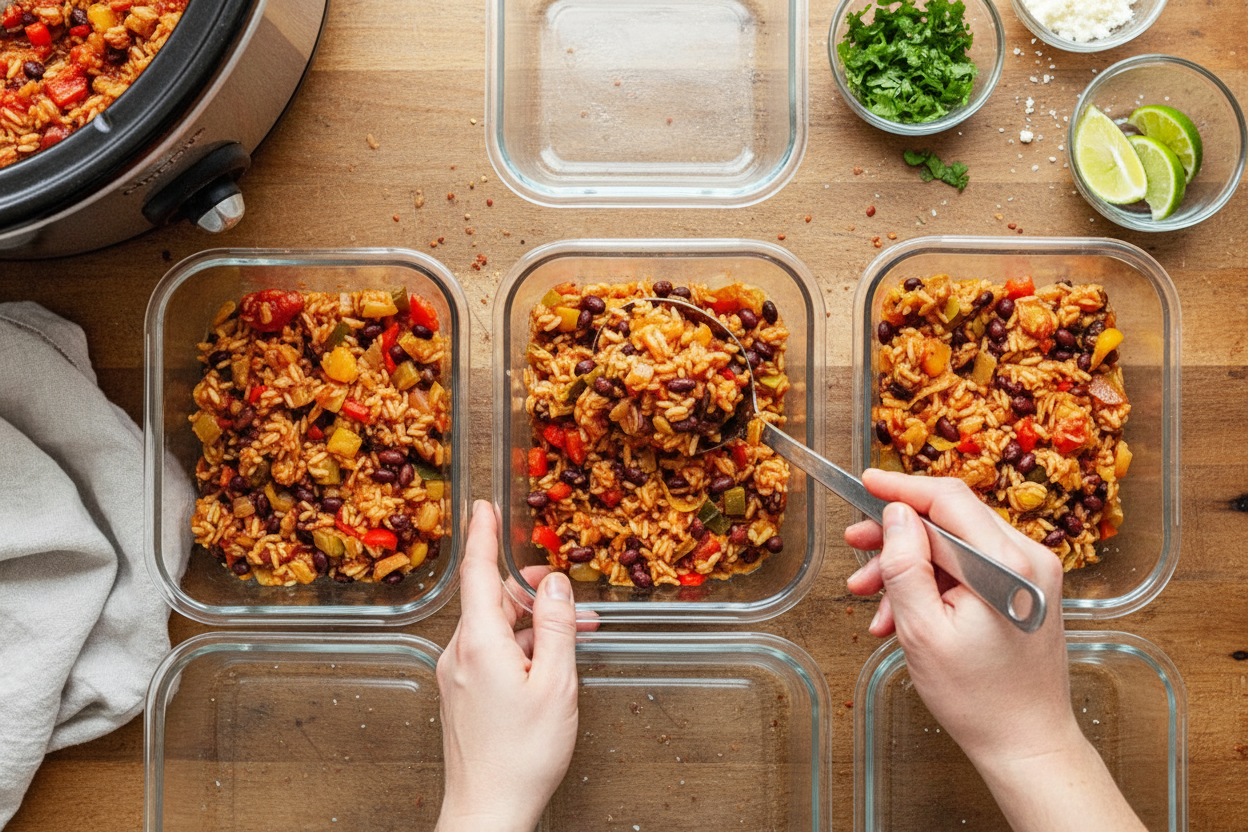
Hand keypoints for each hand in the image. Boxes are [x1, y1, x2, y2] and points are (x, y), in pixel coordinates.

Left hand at [435, 500, 596, 831]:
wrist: (488, 811)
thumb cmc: (522, 756)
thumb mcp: (557, 685)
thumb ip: (557, 627)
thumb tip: (556, 586)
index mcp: (480, 643)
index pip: (476, 573)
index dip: (482, 535)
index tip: (483, 508)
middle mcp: (460, 653)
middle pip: (493, 600)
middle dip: (533, 592)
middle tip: (570, 596)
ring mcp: (458, 674)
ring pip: (496, 628)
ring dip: (534, 625)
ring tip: (575, 637)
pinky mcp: (463, 693)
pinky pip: (492, 652)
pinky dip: (521, 647)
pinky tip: (550, 662)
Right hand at [845, 470, 1144, 831]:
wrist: (1026, 743)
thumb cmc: (978, 699)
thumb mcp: (922, 631)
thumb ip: (905, 565)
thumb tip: (897, 514)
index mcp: (1006, 565)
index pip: (949, 500)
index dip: (901, 488)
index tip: (866, 482)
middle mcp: (1028, 559)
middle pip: (950, 520)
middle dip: (897, 534)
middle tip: (855, 548)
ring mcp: (1031, 574)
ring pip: (954, 545)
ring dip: (909, 565)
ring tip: (870, 597)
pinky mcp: (1025, 589)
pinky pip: (969, 567)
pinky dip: (933, 583)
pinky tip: (901, 614)